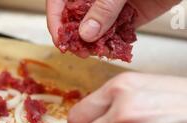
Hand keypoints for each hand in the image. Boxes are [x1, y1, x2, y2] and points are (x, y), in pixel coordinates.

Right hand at [47, 0, 180, 43]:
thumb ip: (104, 6)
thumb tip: (87, 32)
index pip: (60, 0)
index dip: (55, 19)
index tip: (59, 37)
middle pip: (76, 18)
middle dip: (74, 36)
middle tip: (77, 50)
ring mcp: (113, 7)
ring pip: (95, 30)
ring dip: (93, 44)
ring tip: (94, 53)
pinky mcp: (130, 18)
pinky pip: (117, 35)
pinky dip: (113, 45)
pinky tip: (112, 51)